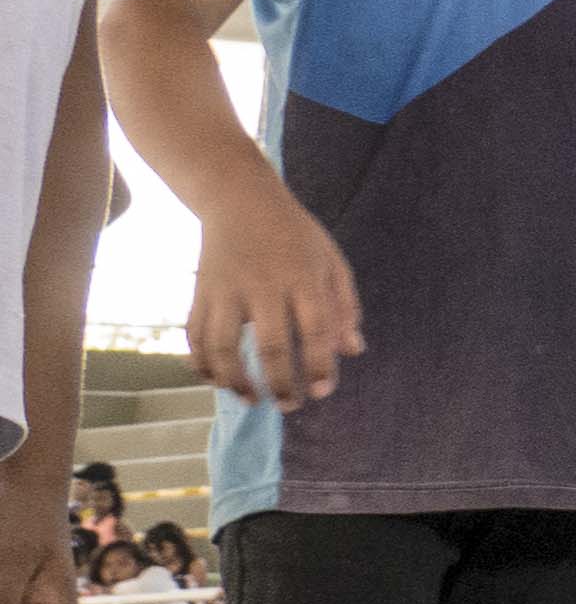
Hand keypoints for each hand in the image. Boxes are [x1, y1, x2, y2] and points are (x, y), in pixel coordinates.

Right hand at [189, 184, 364, 408]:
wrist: (238, 197)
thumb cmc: (294, 233)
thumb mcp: (330, 260)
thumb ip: (344, 306)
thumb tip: (352, 351)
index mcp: (302, 278)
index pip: (315, 331)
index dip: (319, 367)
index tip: (322, 391)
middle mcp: (262, 285)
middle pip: (269, 346)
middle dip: (279, 384)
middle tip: (288, 406)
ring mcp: (226, 289)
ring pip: (223, 346)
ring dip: (234, 380)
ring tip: (249, 399)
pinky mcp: (200, 290)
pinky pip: (195, 333)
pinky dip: (200, 361)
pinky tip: (215, 379)